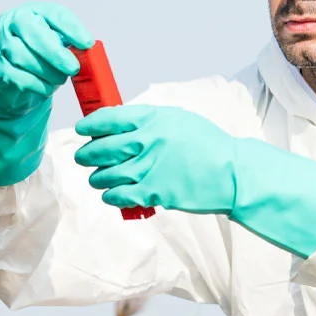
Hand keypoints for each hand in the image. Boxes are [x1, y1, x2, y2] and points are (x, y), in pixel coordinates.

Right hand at [0, 3, 93, 120]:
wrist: (9, 80)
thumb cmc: (37, 58)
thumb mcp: (54, 44)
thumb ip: (68, 44)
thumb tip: (88, 53)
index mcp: (32, 11)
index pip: (54, 14)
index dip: (72, 28)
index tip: (87, 43)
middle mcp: (12, 23)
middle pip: (34, 32)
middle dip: (56, 53)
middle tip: (73, 68)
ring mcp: (0, 45)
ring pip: (24, 56)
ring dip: (48, 72)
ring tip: (60, 79)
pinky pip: (18, 77)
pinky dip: (38, 85)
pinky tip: (47, 88)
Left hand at [74, 105, 237, 213]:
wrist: (232, 173)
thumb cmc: (208, 146)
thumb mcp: (179, 120)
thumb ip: (149, 121)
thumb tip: (120, 125)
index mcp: (152, 119)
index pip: (107, 119)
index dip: (89, 125)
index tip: (83, 129)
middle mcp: (146, 142)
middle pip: (100, 148)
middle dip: (87, 154)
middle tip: (84, 157)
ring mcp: (148, 169)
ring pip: (104, 175)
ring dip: (97, 177)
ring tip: (99, 178)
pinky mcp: (152, 193)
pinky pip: (117, 195)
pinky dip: (111, 195)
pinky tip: (112, 194)